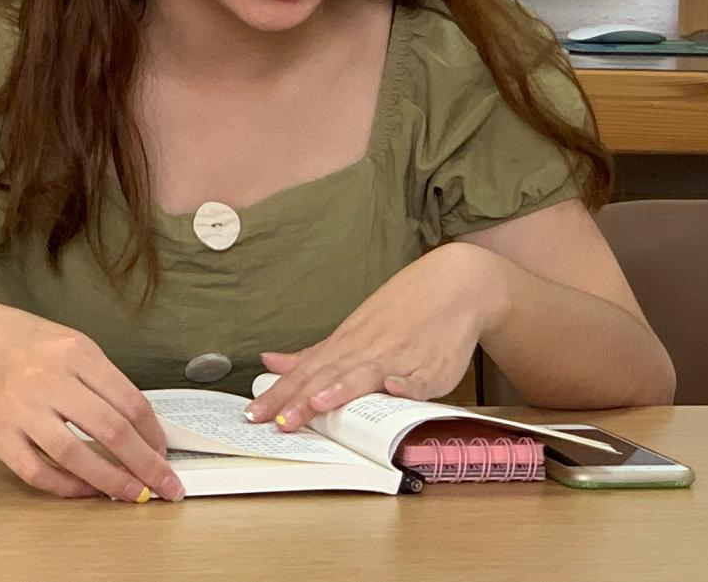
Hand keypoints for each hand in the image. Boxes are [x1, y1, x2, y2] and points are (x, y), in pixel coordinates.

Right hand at [0, 297, 184, 502]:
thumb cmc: (23, 342)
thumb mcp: (69, 342)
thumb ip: (99, 378)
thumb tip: (138, 424)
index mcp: (76, 352)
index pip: (129, 400)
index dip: (154, 434)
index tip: (166, 454)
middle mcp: (51, 378)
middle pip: (111, 429)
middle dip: (145, 464)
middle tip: (166, 486)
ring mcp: (22, 407)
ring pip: (76, 455)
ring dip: (111, 481)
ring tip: (133, 495)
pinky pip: (36, 470)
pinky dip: (65, 486)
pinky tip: (85, 490)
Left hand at [245, 243, 507, 430]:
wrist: (453, 286)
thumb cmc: (400, 314)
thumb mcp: (352, 332)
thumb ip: (314, 354)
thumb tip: (271, 361)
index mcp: (345, 347)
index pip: (305, 374)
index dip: (280, 394)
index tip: (254, 414)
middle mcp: (366, 351)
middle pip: (328, 377)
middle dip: (301, 401)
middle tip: (277, 422)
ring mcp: (398, 357)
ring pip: (366, 375)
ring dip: (343, 389)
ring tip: (319, 404)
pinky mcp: (432, 365)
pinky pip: (419, 378)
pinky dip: (408, 385)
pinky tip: (395, 390)